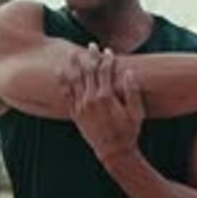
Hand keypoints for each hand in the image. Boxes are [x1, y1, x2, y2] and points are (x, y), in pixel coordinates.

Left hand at [59, 45, 144, 165]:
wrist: (113, 152)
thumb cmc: (128, 132)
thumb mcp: (136, 113)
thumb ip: (132, 92)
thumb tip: (129, 72)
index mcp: (107, 97)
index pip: (105, 72)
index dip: (107, 60)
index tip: (109, 51)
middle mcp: (91, 99)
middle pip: (88, 72)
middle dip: (90, 57)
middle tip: (90, 45)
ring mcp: (81, 107)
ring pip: (75, 81)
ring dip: (73, 66)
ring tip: (71, 53)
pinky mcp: (76, 114)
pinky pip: (66, 94)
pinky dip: (63, 82)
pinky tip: (60, 73)